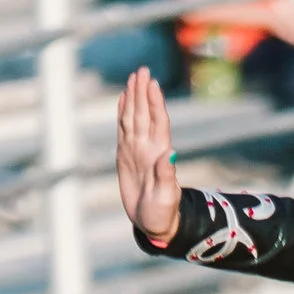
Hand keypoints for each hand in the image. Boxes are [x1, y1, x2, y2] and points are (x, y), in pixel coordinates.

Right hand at [115, 64, 180, 246]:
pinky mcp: (125, 155)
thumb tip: (170, 153)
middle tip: (143, 70)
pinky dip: (123, 113)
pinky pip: (123, 129)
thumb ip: (167, 175)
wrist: (153, 223)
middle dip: (144, 92)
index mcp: (160, 155)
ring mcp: (137, 150)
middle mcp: (148, 148)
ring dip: (135, 97)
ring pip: (134, 118)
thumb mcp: (166, 196)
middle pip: (145, 114)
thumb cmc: (162, 213)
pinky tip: (124, 99)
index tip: (153, 84)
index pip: (158, 123)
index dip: (155, 103)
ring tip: (135, 77)